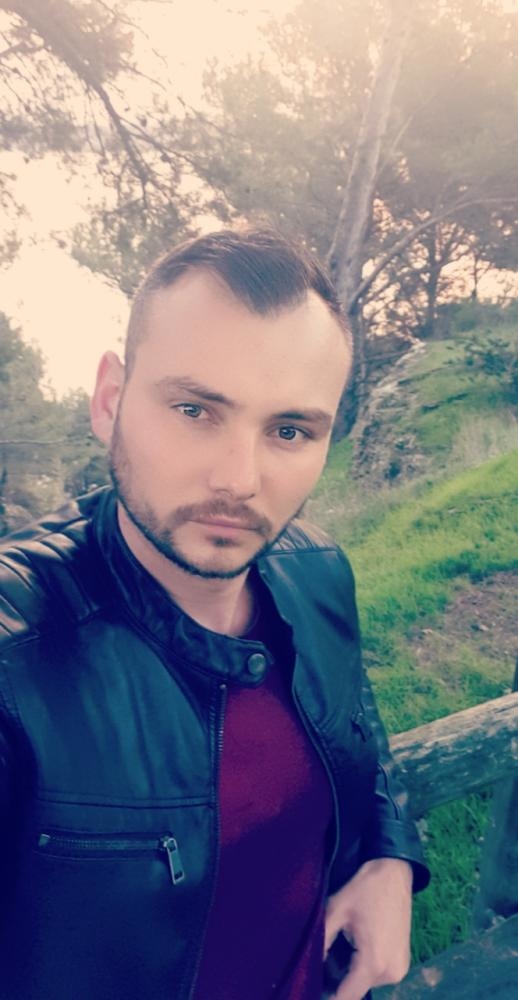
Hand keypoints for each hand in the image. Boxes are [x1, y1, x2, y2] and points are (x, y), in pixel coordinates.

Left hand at [324, 858, 412, 999]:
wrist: (394, 872)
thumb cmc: (364, 889)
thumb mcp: (335, 911)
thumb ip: (321, 942)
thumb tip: (310, 966)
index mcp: (373, 964)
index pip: (346, 997)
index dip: (327, 995)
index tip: (312, 987)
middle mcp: (391, 974)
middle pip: (355, 991)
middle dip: (336, 980)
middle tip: (324, 957)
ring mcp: (400, 970)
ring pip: (365, 984)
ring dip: (350, 973)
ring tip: (341, 946)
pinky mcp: (403, 963)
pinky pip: (377, 975)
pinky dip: (363, 966)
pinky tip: (354, 945)